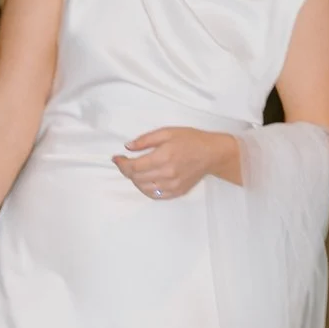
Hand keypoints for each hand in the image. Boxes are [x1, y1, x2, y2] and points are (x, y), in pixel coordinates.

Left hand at [113, 127, 238, 199]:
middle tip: (125, 162)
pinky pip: (155, 195)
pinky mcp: (177, 192)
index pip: (134, 166)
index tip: (117, 158)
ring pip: (144, 188)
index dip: (121, 163)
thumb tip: (128, 147)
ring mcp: (173, 185)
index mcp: (164, 157)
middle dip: (126, 170)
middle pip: (137, 178)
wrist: (212, 153)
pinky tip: (145, 181)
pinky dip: (146, 189)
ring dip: (135, 180)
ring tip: (135, 171)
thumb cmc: (190, 140)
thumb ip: (145, 140)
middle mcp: (167, 173)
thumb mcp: (167, 132)